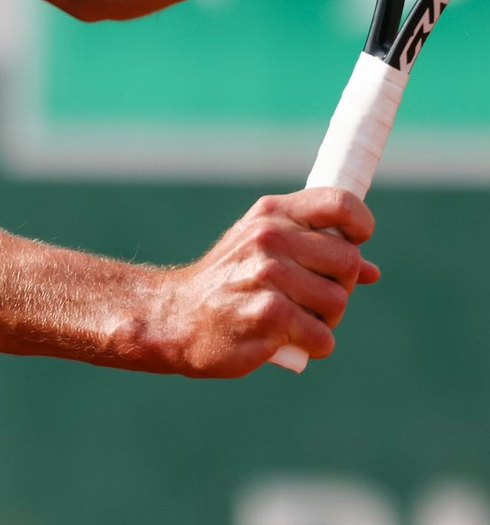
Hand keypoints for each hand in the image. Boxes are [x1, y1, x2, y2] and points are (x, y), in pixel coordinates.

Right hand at [154, 188, 378, 376]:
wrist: (176, 316)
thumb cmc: (226, 282)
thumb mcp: (262, 250)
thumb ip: (314, 251)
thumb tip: (372, 271)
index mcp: (271, 213)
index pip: (339, 203)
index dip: (360, 224)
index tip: (356, 241)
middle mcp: (270, 237)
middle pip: (349, 261)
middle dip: (338, 287)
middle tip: (308, 297)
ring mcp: (268, 275)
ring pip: (338, 302)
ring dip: (324, 320)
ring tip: (291, 318)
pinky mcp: (269, 315)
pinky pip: (323, 337)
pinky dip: (312, 345)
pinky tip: (285, 340)